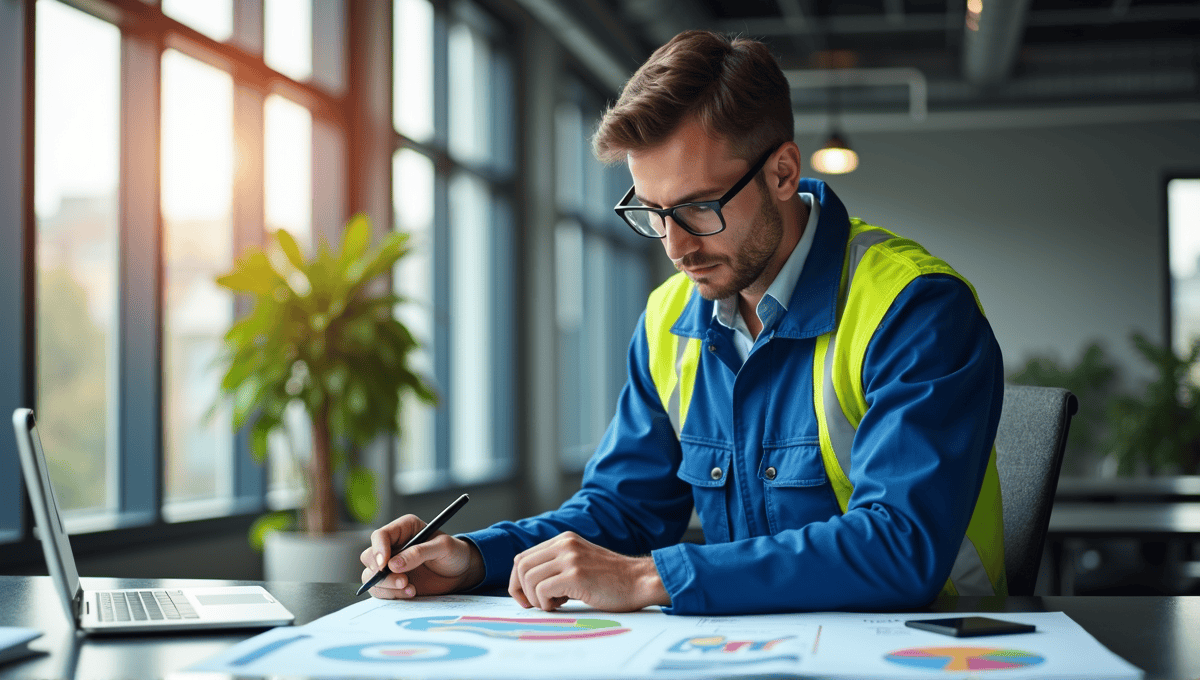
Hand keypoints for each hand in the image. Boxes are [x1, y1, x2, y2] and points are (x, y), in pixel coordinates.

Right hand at [359, 514, 484, 598]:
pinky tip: (411, 593)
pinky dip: (392, 595)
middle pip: (369, 557)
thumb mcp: (444, 547)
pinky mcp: (392, 582)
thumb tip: (394, 564)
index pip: (380, 536)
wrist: (460, 572)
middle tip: (403, 580)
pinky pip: (380, 590)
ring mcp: (390, 565)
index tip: (384, 565)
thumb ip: (420, 552)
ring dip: (387, 586)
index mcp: (403, 529)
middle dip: (381, 572)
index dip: (378, 550)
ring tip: (410, 588)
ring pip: (371, 576)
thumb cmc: (454, 553)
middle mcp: (393, 546)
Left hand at [508, 532, 669, 612]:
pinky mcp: (575, 574)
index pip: (523, 557)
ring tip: (554, 604)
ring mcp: (570, 558)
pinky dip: (545, 603)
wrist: (639, 581)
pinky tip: (562, 605)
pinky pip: (542, 590)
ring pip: (529, 579)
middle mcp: (565, 544)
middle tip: (533, 605)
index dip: (518, 580)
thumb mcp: (580, 563)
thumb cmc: (612, 580)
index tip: (526, 598)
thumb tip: (528, 585)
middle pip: (521, 566)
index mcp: (564, 540)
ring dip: (535, 599)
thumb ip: (558, 566)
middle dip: (520, 590)